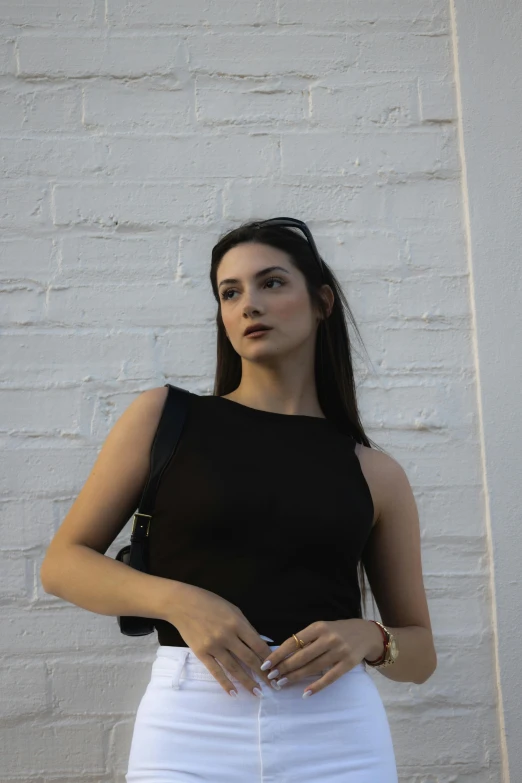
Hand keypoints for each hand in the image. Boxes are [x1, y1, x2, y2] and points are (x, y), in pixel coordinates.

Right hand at [165, 583, 277, 696]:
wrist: (182, 604)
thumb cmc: (210, 603)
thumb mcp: (233, 610)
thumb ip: (246, 627)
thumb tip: (260, 643)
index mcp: (237, 623)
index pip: (258, 645)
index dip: (268, 658)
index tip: (276, 668)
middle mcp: (227, 636)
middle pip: (249, 659)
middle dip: (263, 674)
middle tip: (273, 686)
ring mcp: (213, 646)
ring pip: (234, 668)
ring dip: (247, 682)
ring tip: (257, 693)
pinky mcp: (201, 653)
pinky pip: (216, 671)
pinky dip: (225, 683)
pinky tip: (234, 693)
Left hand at [259, 619, 382, 696]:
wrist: (366, 633)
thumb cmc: (337, 631)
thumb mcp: (322, 628)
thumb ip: (306, 639)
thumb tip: (282, 655)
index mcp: (318, 627)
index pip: (293, 642)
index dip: (278, 654)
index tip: (266, 664)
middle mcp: (328, 638)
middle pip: (301, 656)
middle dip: (284, 668)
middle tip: (271, 677)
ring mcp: (339, 651)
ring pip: (313, 667)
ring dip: (295, 677)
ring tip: (282, 684)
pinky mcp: (348, 664)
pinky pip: (329, 677)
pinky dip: (316, 686)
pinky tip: (305, 693)